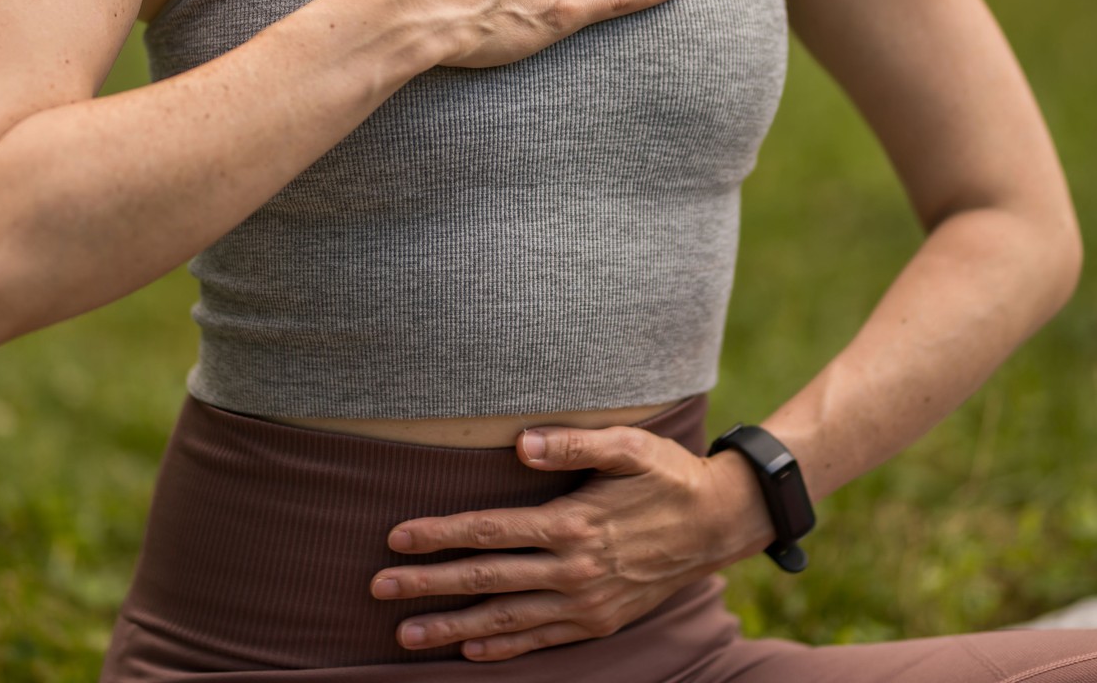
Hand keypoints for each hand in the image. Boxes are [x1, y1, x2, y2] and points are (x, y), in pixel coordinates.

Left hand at [368, 421, 775, 659]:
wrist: (718, 524)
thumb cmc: (668, 476)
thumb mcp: (628, 446)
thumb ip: (572, 444)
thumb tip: (520, 443)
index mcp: (572, 524)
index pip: (489, 531)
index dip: (439, 534)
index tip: (396, 538)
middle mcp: (573, 570)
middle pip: (485, 579)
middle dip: (427, 585)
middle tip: (378, 589)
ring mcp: (585, 603)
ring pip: (506, 619)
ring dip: (453, 628)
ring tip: (407, 635)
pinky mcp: (598, 621)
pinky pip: (541, 641)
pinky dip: (504, 649)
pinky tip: (471, 653)